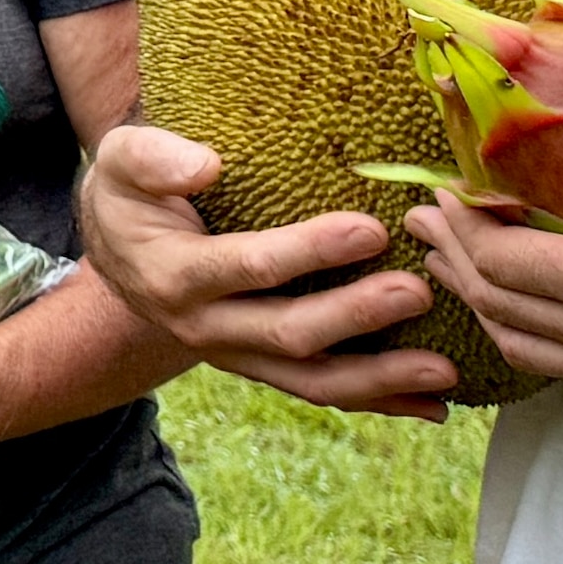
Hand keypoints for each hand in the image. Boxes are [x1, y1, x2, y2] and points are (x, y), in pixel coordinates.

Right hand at [78, 123, 456, 417]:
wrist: (120, 247)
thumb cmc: (132, 192)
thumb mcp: (122, 160)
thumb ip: (155, 158)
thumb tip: (207, 164)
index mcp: (174, 275)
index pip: (248, 268)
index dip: (309, 253)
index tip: (370, 229)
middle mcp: (204, 327)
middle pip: (287, 334)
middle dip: (356, 317)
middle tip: (417, 292)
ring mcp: (236, 354)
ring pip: (310, 380)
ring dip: (379, 380)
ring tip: (442, 371)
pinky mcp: (262, 365)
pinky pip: (320, 390)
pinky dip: (378, 401)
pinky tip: (432, 405)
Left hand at [408, 20, 562, 416]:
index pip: (498, 265)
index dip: (461, 229)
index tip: (442, 194)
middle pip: (499, 312)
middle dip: (455, 265)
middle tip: (427, 229)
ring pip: (531, 352)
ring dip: (491, 309)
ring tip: (468, 269)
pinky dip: (540, 340)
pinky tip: (545, 312)